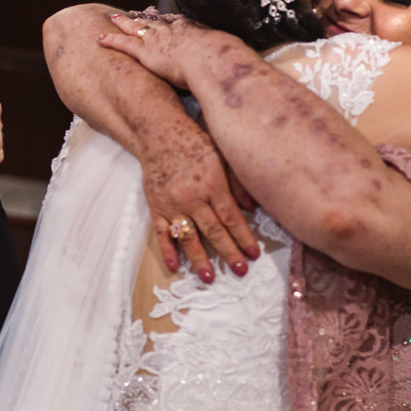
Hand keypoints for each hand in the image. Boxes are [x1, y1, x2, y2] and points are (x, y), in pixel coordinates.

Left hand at [98, 14, 217, 89]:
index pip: (176, 21)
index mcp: (192, 29)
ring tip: (114, 18)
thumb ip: (226, 56)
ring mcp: (157, 39)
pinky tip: (100, 39)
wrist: (213, 61)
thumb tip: (237, 63)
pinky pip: (124, 45)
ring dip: (124, 23)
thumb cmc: (224, 61)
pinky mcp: (146, 52)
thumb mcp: (227, 53)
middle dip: (144, 16)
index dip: (168, 19)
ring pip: (136, 28)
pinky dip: (111, 40)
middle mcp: (172, 30)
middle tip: (136, 12)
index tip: (164, 16)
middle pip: (154, 21)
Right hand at [139, 121, 258, 282]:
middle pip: (213, 230)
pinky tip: (174, 266)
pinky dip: (167, 250)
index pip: (231, 216)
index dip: (243, 237)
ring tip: (210, 277)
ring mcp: (171, 203)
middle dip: (228, 252)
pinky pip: (161, 232)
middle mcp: (191, 196)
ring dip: (199, 259)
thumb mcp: (221, 154)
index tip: (254, 253)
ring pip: (188, 236)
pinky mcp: (155, 206)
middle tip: (241, 271)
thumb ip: (237, 181)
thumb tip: (252, 207)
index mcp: (211, 182)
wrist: (158, 133)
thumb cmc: (194, 142)